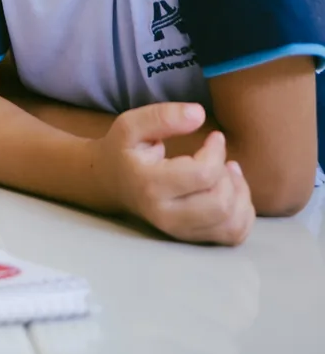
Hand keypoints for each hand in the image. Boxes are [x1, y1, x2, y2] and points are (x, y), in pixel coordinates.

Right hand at [99, 103, 253, 245]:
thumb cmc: (124, 151)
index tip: (215, 137)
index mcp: (150, 186)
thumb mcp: (131, 125)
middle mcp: (166, 217)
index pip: (203, 175)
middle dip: (228, 174)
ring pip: (232, 223)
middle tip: (218, 156)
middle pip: (221, 203)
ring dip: (239, 193)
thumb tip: (200, 114)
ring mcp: (181, 233)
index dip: (217, 152)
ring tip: (228, 171)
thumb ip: (163, 116)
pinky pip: (234, 234)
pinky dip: (243, 211)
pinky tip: (230, 190)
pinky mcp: (193, 239)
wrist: (111, 184)